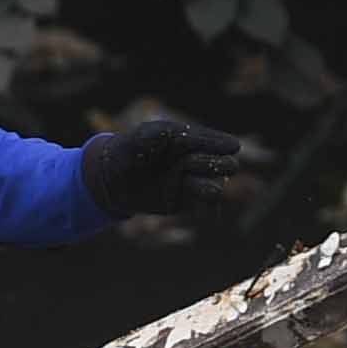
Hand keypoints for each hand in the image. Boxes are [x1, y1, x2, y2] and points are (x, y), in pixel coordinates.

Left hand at [84, 115, 244, 217]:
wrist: (113, 181)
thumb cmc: (126, 153)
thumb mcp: (134, 141)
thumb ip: (149, 137)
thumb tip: (164, 134)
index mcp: (181, 139)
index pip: (203, 139)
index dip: (218, 142)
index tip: (233, 145)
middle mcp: (190, 158)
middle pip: (214, 162)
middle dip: (218, 164)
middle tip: (227, 165)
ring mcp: (189, 180)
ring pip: (210, 184)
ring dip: (212, 187)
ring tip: (212, 191)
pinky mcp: (185, 200)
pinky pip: (204, 204)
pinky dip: (210, 208)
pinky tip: (213, 213)